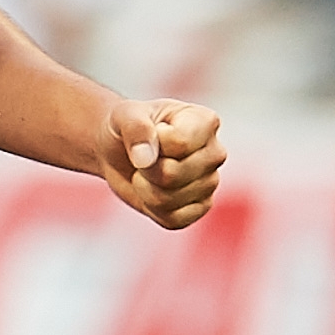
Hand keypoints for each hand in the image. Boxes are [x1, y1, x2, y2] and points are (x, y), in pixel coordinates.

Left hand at [99, 97, 225, 229]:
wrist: (119, 148)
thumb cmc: (127, 126)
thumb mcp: (124, 115)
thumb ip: (136, 128)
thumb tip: (146, 159)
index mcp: (206, 122)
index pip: (179, 143)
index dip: (152, 143)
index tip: (149, 132)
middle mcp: (215, 153)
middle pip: (172, 174)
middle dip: (145, 168)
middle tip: (143, 155)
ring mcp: (210, 182)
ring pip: (168, 199)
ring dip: (144, 187)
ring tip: (147, 171)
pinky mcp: (200, 208)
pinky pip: (172, 219)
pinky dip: (151, 208)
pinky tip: (152, 189)